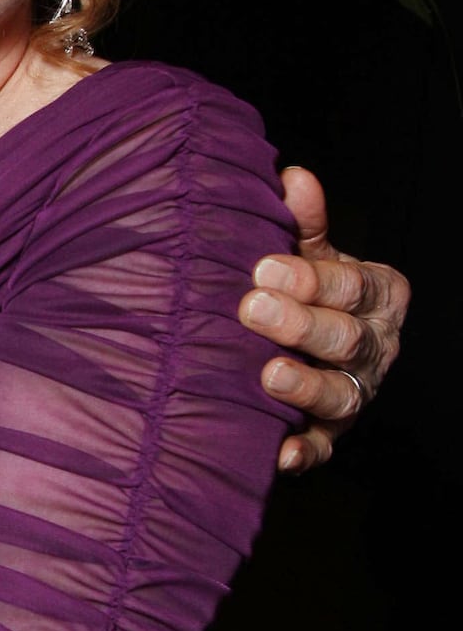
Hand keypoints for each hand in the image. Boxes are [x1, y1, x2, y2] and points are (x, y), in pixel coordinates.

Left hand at [240, 166, 408, 473]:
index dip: (311, 280)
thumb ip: (304, 221)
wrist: (311, 341)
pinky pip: (322, 449)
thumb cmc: (308, 288)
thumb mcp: (311, 253)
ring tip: (268, 373)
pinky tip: (280, 453)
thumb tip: (294, 177)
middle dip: (300, 324)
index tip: (264, 268)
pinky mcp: (330, 436)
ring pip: (341, 395)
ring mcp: (356, 394)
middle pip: (346, 339)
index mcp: (378, 296)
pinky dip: (304, 453)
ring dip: (305, 386)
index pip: (353, 287)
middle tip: (252, 308)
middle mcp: (375, 348)